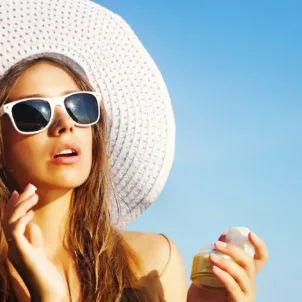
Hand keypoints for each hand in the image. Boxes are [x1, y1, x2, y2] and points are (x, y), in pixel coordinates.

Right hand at [3, 184, 67, 300]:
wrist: (49, 294)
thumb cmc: (46, 275)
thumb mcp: (39, 253)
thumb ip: (34, 239)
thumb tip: (32, 224)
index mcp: (17, 246)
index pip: (11, 222)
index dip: (14, 206)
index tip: (19, 192)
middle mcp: (12, 247)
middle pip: (9, 219)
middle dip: (19, 201)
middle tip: (29, 186)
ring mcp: (15, 251)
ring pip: (10, 222)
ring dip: (21, 206)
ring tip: (34, 194)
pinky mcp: (22, 253)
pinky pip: (15, 232)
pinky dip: (22, 219)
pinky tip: (32, 211)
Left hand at [209, 231, 268, 301]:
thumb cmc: (209, 291)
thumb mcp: (215, 268)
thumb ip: (220, 253)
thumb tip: (224, 235)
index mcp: (247, 274)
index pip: (260, 259)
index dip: (259, 246)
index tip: (250, 234)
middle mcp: (250, 284)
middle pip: (249, 263)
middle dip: (234, 250)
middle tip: (217, 243)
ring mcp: (246, 295)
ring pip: (242, 274)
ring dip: (226, 262)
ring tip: (211, 257)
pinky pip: (234, 288)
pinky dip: (224, 276)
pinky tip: (214, 270)